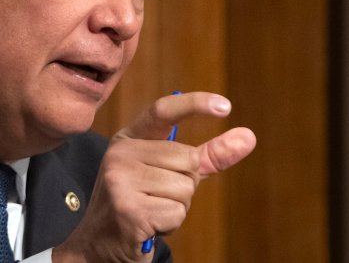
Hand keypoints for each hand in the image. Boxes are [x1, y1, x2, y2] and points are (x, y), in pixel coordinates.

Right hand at [53, 92, 256, 261]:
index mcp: (128, 139)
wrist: (99, 245)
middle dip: (184, 186)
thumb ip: (206, 156)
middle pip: (187, 160)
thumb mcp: (169, 174)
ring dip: (176, 208)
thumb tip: (248, 137)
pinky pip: (176, 212)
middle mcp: (120, 153)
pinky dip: (170, 224)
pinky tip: (148, 225)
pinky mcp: (128, 209)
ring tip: (151, 212)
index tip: (226, 106)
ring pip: (184, 189)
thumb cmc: (139, 205)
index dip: (195, 104)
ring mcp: (120, 180)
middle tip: (156, 198)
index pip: (163, 111)